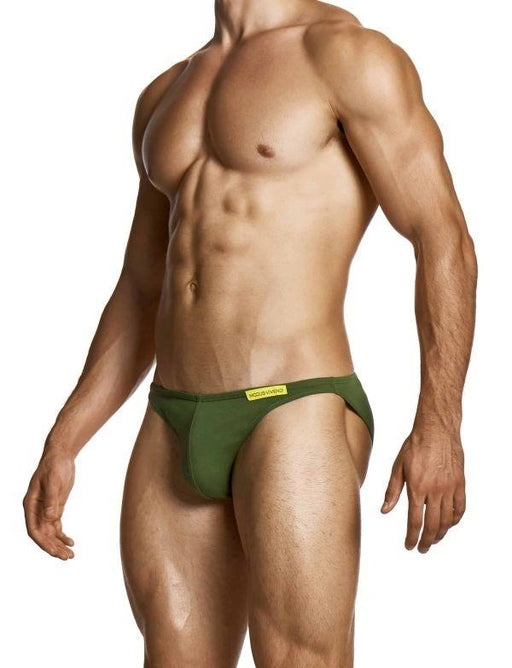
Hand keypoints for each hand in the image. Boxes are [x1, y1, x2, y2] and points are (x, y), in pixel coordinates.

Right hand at [23, 449, 75, 559]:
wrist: (60, 455)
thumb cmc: (54, 465)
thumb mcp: (54, 481)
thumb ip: (52, 500)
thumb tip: (51, 519)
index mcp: (30, 504)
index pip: (33, 529)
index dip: (43, 542)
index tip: (54, 552)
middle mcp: (35, 510)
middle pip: (42, 534)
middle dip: (53, 547)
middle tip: (67, 557)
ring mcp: (45, 509)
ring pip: (49, 533)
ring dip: (58, 544)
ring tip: (71, 555)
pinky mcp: (54, 507)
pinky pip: (56, 526)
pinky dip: (62, 535)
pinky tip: (71, 542)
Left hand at [381, 430, 465, 552]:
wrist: (436, 430)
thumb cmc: (415, 446)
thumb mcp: (398, 467)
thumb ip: (392, 491)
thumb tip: (384, 511)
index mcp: (417, 487)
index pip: (415, 521)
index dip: (412, 537)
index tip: (409, 546)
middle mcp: (435, 490)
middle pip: (432, 525)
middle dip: (426, 541)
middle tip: (422, 549)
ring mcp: (450, 488)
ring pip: (447, 520)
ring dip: (440, 533)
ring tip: (433, 539)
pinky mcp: (460, 483)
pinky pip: (460, 507)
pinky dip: (455, 520)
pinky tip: (449, 524)